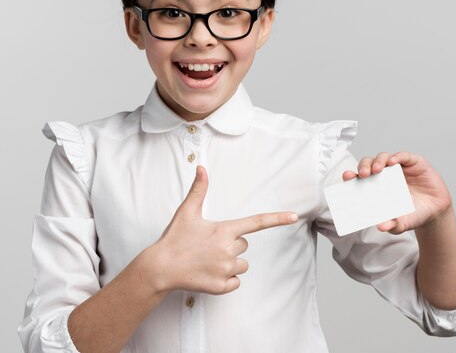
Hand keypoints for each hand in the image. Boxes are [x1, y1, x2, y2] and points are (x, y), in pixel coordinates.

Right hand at [152, 165, 298, 294]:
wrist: (160, 268)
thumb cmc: (174, 238)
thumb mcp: (187, 212)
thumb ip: (199, 190)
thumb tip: (201, 168)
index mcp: (224, 230)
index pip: (256, 222)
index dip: (277, 218)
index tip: (294, 216)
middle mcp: (228, 249)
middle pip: (244, 245)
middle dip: (231, 245)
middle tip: (209, 245)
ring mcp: (225, 269)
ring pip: (242, 264)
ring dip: (229, 263)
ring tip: (207, 260)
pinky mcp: (222, 286)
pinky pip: (235, 282)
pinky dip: (226, 280)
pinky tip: (208, 273)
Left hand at [342, 152, 451, 233]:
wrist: (435, 212)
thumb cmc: (413, 214)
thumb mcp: (401, 223)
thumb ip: (392, 225)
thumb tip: (381, 227)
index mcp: (376, 186)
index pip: (359, 177)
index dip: (352, 175)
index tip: (347, 177)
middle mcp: (385, 174)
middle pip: (369, 163)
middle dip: (364, 166)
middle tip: (363, 174)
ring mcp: (399, 167)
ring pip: (383, 157)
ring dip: (378, 161)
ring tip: (377, 169)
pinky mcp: (414, 162)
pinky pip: (403, 156)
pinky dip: (397, 157)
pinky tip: (393, 162)